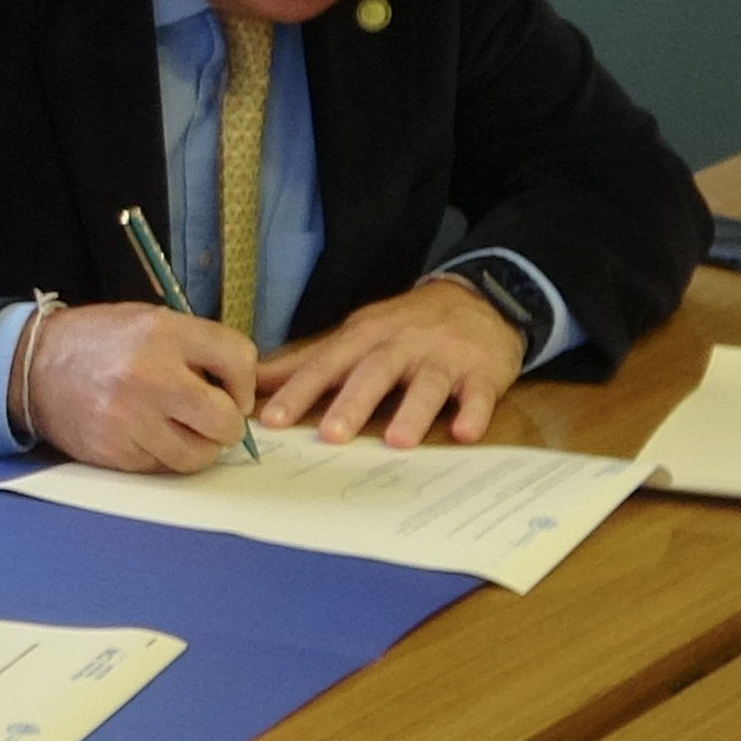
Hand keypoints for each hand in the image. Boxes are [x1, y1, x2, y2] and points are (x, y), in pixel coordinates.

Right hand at [21, 302, 255, 473]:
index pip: (239, 359)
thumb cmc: (99, 342)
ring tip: (181, 429)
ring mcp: (131, 418)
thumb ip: (197, 347)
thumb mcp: (150, 322)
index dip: (244, 381)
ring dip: (198, 447)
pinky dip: (164, 456)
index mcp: (163, 334)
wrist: (35, 366)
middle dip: (228, 425)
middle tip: (214, 419)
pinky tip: (148, 434)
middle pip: (226, 420)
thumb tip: (243, 387)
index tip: (232, 389)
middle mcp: (149, 376)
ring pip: (198, 455)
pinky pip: (164, 467)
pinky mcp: (116, 450)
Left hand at [254, 280, 523, 447]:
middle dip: (352, 403)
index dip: (299, 391)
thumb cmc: (405, 327)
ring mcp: (443, 356)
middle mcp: (401, 344)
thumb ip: (310, 361)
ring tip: (397, 442)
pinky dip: (473, 412)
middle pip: (374, 372)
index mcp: (365, 337)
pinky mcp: (481, 371)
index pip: (326, 364)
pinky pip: (478, 392)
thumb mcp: (357, 334)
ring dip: (413, 411)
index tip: (273, 419)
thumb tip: (258, 380)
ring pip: (427, 383)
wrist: (478, 299)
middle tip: (330, 435)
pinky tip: (464, 433)